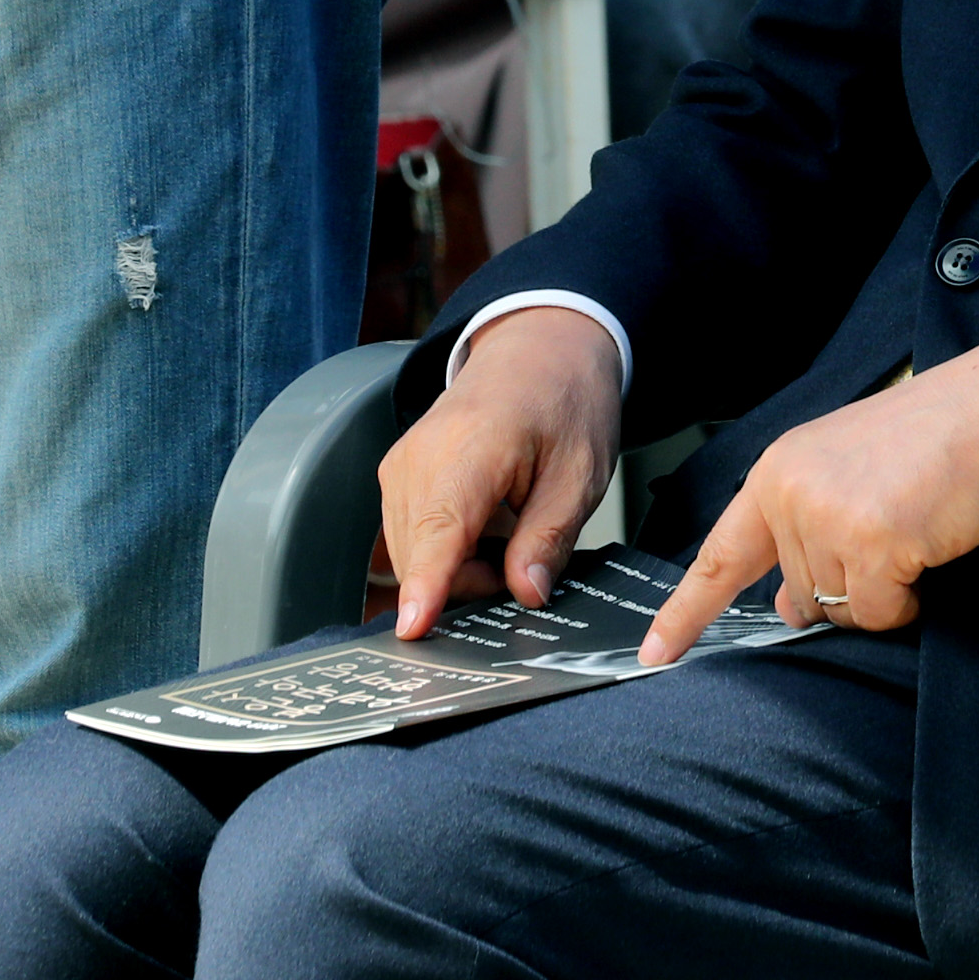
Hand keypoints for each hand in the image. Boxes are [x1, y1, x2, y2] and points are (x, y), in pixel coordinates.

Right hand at [376, 306, 621, 638]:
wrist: (538, 351)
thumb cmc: (564, 403)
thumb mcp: (581, 473)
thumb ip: (550, 537)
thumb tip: (526, 594)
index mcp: (472, 448)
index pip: (440, 528)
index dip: (427, 583)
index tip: (412, 628)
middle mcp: (420, 457)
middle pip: (423, 555)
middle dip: (472, 581)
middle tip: (528, 556)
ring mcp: (400, 465)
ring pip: (412, 553)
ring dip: (461, 565)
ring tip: (512, 531)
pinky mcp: (397, 475)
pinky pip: (411, 536)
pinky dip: (448, 548)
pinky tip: (487, 526)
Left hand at [643, 332, 978, 658]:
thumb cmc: (941, 435)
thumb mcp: (852, 475)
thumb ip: (808, 534)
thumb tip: (791, 607)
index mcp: (780, 469)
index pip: (722, 554)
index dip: (687, 610)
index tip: (655, 653)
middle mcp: (792, 492)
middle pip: (801, 593)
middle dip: (850, 581)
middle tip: (894, 527)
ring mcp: (828, 516)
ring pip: (840, 609)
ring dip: (882, 591)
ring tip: (913, 530)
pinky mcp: (872, 542)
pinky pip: (879, 613)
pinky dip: (908, 600)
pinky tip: (927, 551)